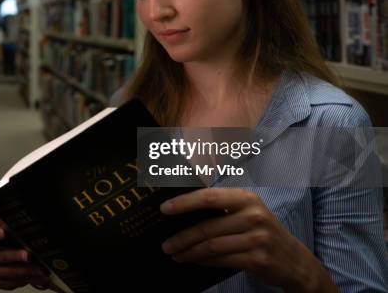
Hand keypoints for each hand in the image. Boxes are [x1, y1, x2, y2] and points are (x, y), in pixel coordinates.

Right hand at [0, 225, 52, 290]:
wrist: (28, 257)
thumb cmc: (20, 240)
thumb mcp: (20, 229)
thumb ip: (17, 223)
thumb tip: (27, 213)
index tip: (3, 232)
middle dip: (12, 256)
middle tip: (27, 255)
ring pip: (1, 272)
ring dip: (21, 270)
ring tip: (37, 268)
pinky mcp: (0, 281)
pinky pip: (8, 283)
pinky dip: (22, 280)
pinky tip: (34, 275)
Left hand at [160, 188, 337, 292]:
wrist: (295, 260)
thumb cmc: (263, 232)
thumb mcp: (249, 212)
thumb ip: (222, 208)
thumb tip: (183, 210)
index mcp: (246, 198)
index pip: (209, 197)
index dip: (184, 203)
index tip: (164, 209)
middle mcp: (253, 216)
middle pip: (207, 226)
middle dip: (182, 237)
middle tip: (166, 244)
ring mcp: (257, 238)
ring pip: (212, 246)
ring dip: (190, 252)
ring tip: (176, 254)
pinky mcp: (258, 259)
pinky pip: (222, 260)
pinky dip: (204, 262)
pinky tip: (194, 261)